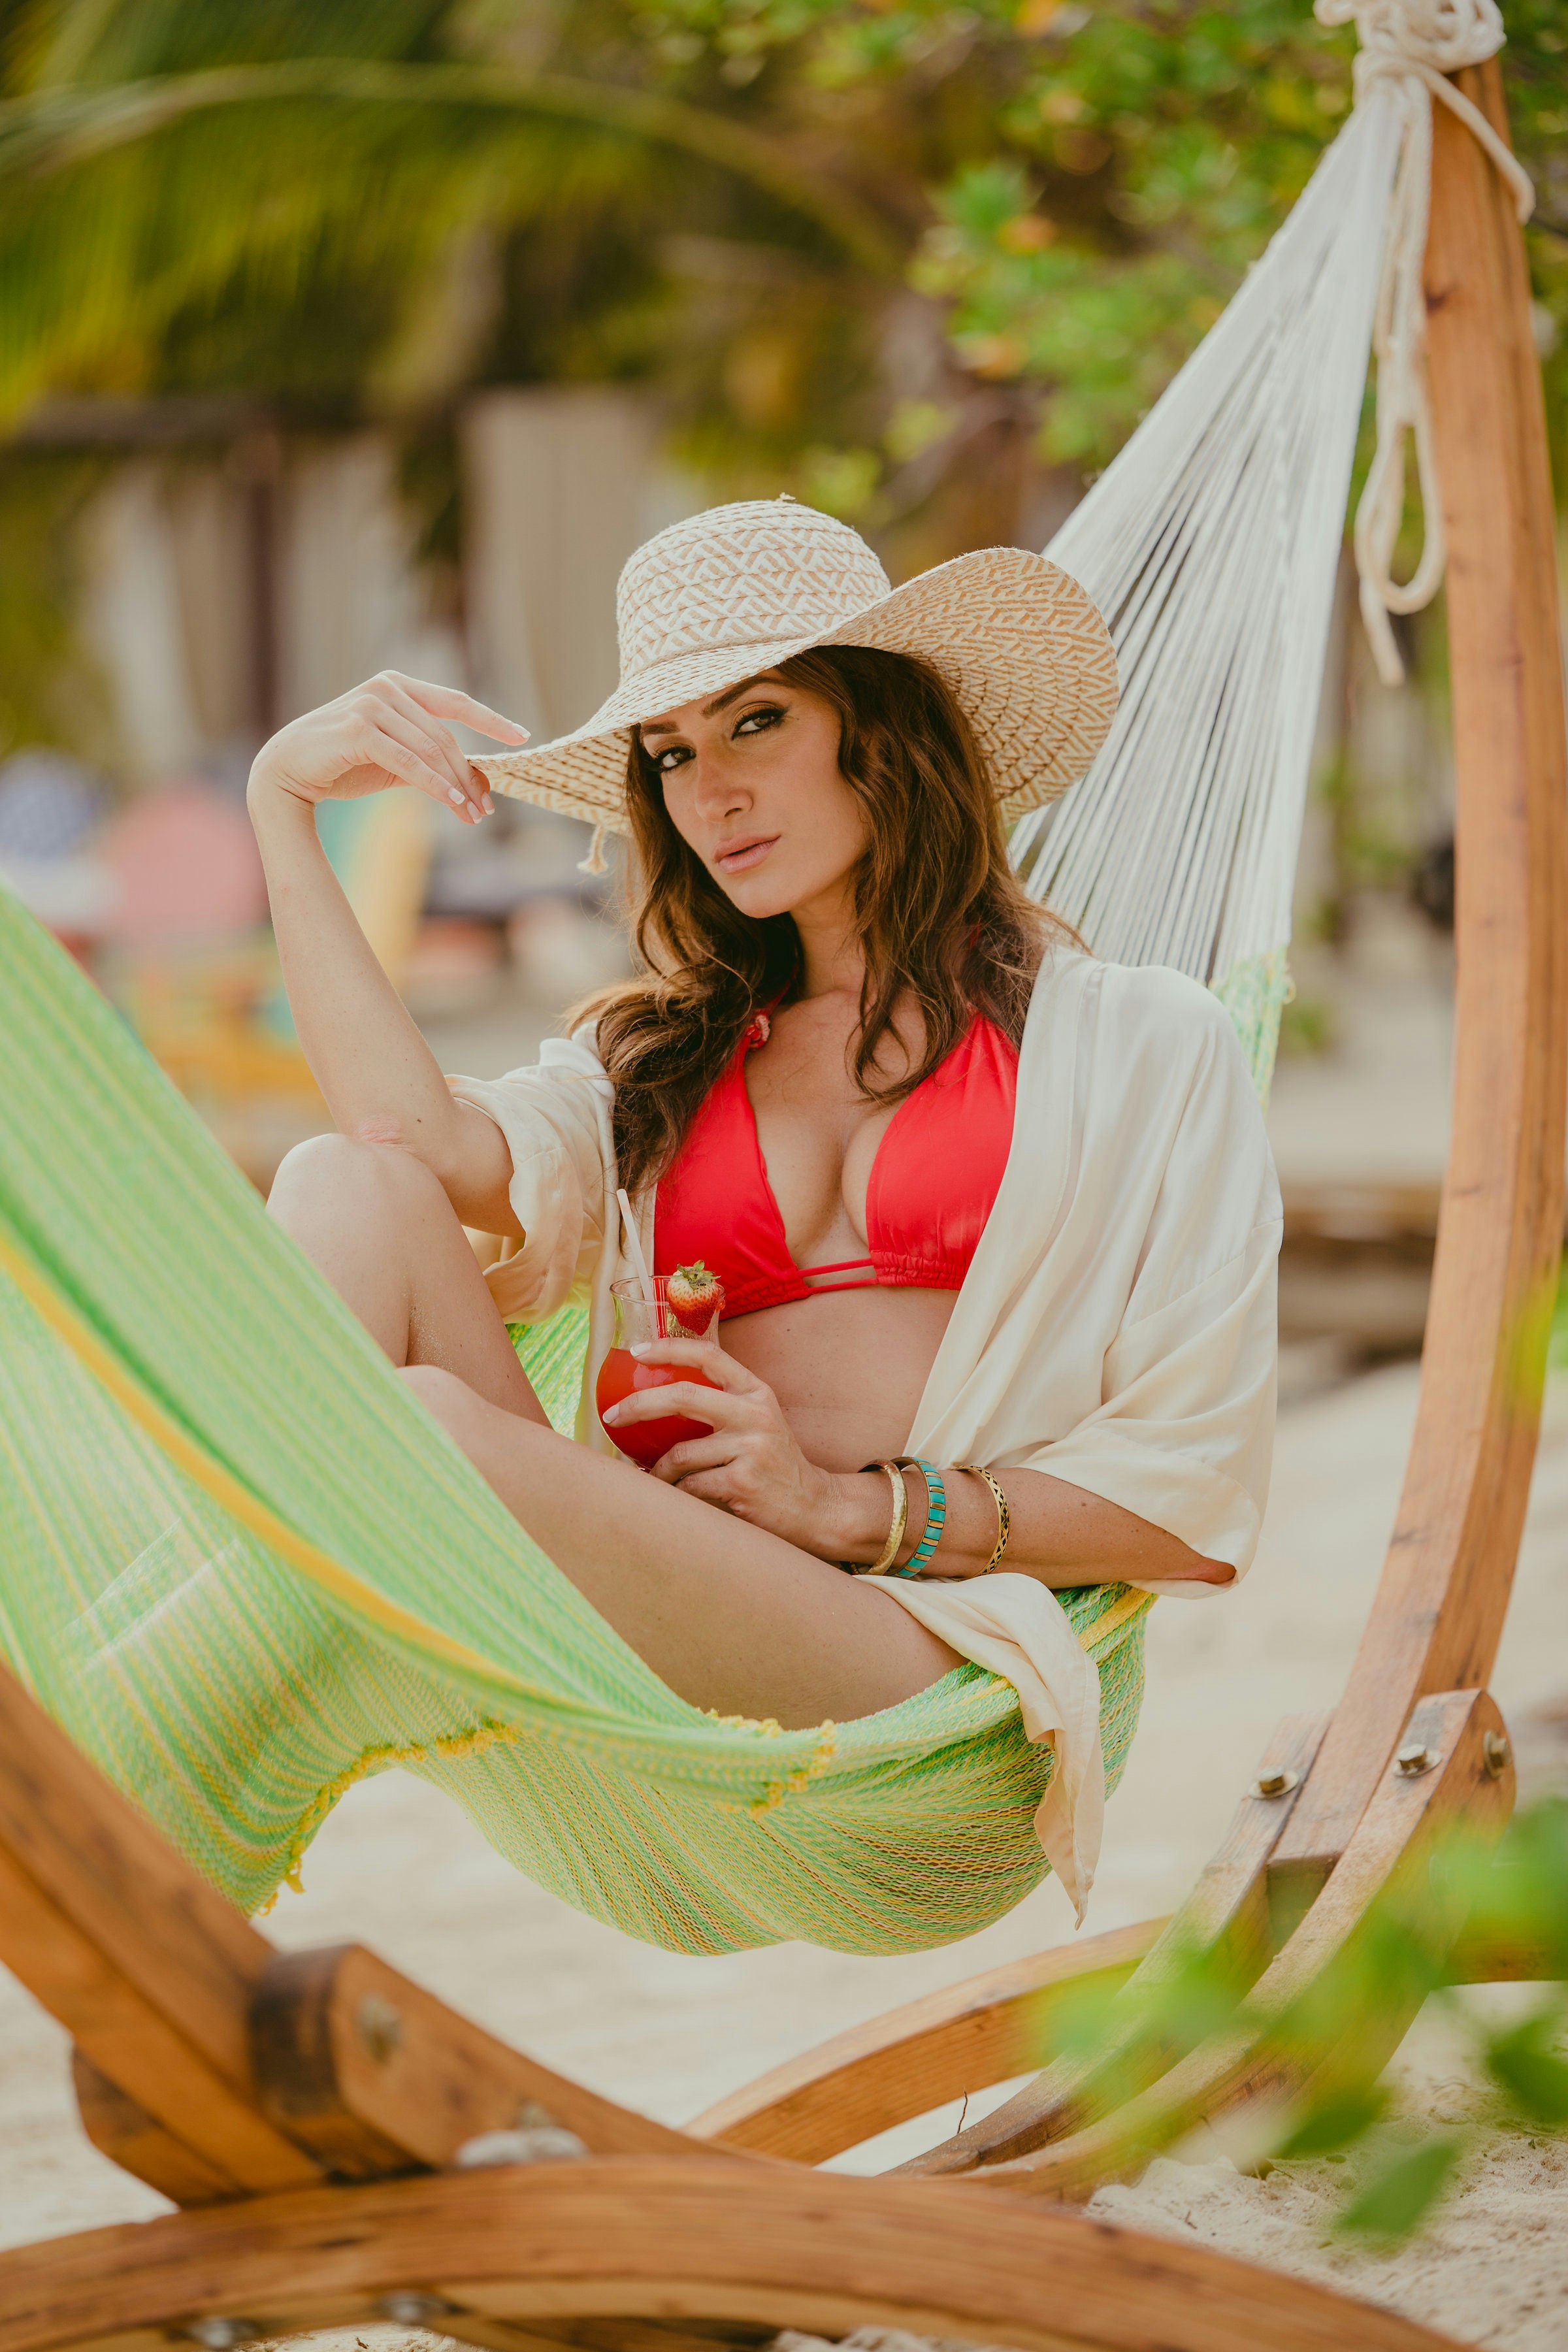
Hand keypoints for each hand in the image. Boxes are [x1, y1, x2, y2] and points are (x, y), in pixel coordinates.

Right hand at [248, 671, 527, 829]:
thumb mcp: (395, 762)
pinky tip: (453, 802)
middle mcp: (386, 688)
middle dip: (470, 775)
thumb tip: (480, 783)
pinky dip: (435, 784)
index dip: (491, 720)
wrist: (288, 773)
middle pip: (446, 737)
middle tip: (487, 810)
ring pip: (431, 751)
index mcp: (398, 686)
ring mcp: (371, 705)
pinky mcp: (359, 729)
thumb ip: (431, 763)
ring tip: (473, 815)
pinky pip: (410, 762)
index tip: (523, 736)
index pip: (455, 702)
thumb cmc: (342, 765)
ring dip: (457, 786)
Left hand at [602, 1335, 846, 1553]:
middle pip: (683, 1397)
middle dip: (639, 1405)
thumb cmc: (774, 1464)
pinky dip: (676, 1493)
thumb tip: (657, 1398)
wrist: (814, 1506)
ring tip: (650, 1476)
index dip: (669, 1348)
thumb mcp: (758, 1422)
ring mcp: (751, 1448)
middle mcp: (755, 1414)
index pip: (709, 1354)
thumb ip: (722, 1405)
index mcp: (756, 1392)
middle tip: (612, 1416)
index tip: (636, 1351)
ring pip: (680, 1453)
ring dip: (657, 1469)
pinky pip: (690, 1485)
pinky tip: (675, 1497)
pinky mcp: (743, 1482)